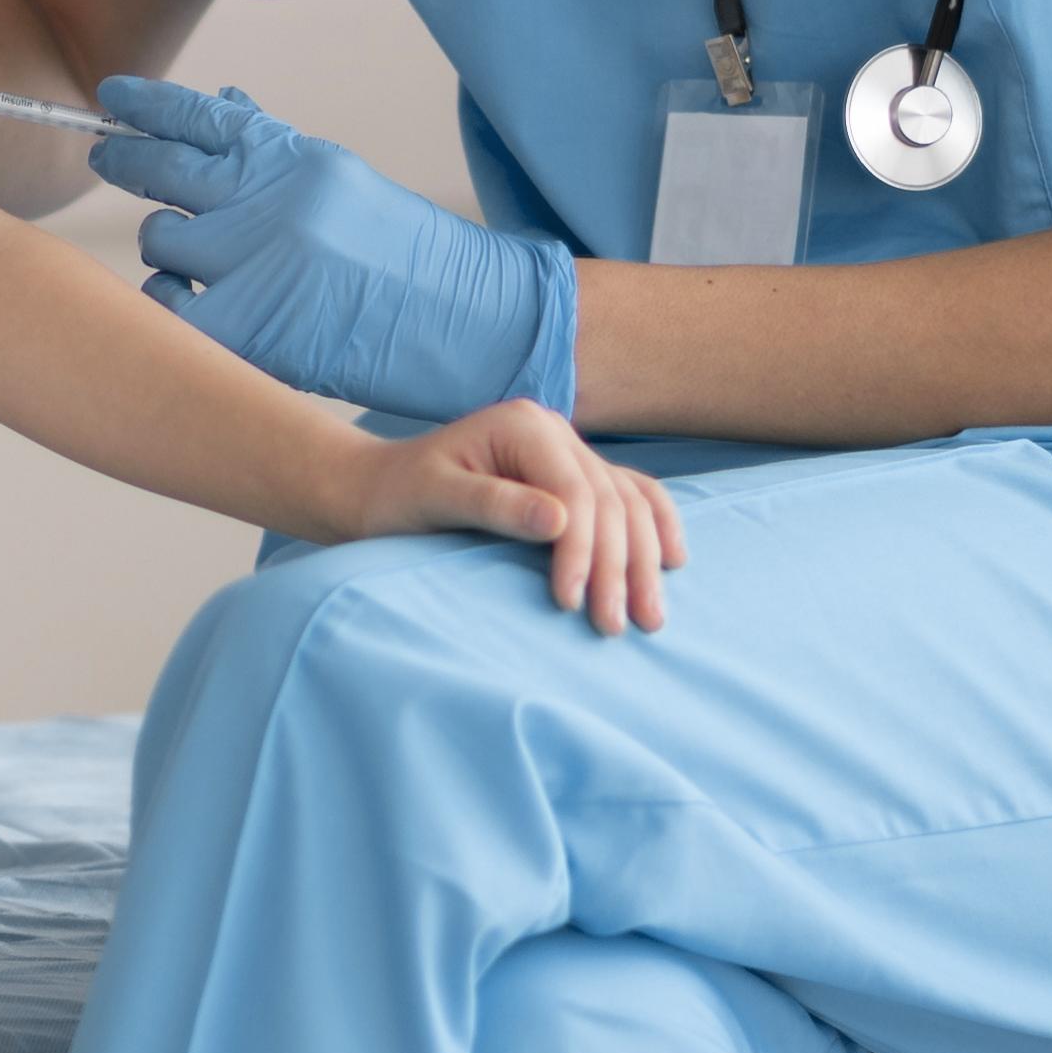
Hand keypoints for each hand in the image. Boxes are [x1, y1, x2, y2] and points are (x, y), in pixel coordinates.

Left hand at [93, 78, 579, 421]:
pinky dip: (170, 302)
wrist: (464, 325)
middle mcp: (264, 201)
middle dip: (125, 160)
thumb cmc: (404, 254)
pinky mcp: (243, 327)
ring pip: (157, 237)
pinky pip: (167, 304)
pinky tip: (191, 302)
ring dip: (165, 244)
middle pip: (161, 168)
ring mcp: (250, 263)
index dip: (147, 104)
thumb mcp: (342, 180)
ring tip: (191, 256)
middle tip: (106, 158)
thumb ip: (275, 148)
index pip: (199, 116)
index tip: (112, 96)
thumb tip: (224, 102)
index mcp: (291, 159)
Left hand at [337, 402, 684, 633]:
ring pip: (628, 503)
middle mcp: (555, 431)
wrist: (379, 490)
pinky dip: (655, 527)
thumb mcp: (435, 498)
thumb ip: (495, 505)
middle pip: (609, 500)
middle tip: (618, 626)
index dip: (582, 550)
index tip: (571, 604)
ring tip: (650, 617)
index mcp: (524, 426)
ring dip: (645, 559)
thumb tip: (560, 521)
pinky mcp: (572, 476)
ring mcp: (568, 451)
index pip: (575, 491)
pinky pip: (631, 497)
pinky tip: (672, 561)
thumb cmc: (398, 496)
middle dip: (619, 566)